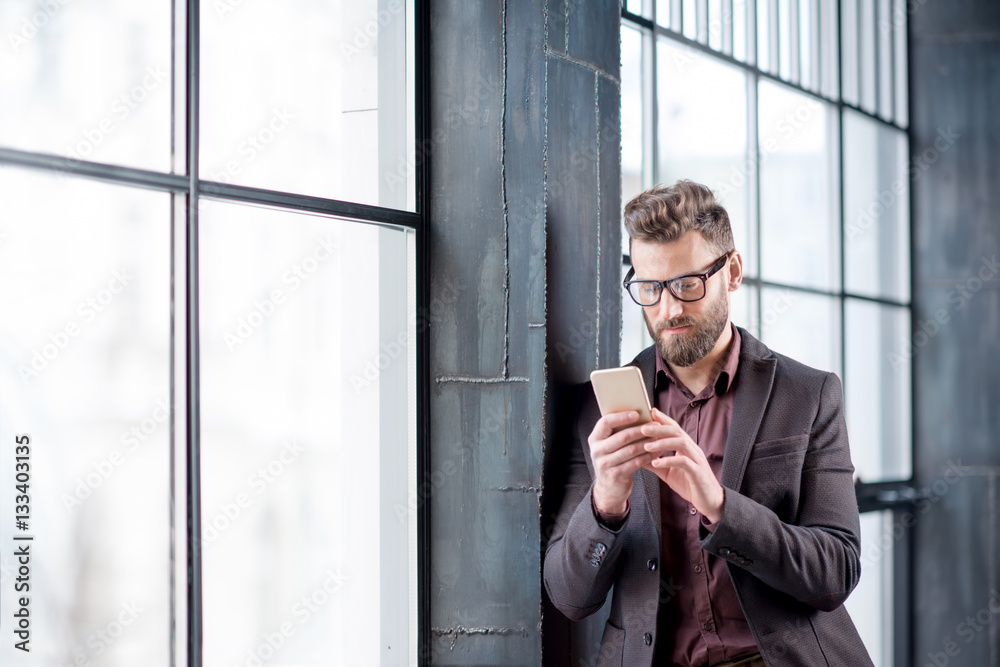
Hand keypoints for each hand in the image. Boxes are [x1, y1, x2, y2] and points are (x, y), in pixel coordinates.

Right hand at [588, 411, 655, 514]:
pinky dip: (648, 456)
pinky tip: (657, 452)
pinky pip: (636, 462)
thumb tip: (639, 414)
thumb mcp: (608, 446)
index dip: (621, 417)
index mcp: (594, 439)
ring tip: (660, 437)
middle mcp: (596, 451)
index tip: (637, 413)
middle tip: (656, 425)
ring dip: (647, 442)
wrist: (608, 489)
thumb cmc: (612, 460)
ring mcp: (605, 464)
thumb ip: (617, 432)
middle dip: (641, 430)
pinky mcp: (616, 475)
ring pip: (631, 450)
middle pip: (622, 436)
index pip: (606, 422)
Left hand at [641, 408, 724, 522]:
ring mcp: (696, 459)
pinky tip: (655, 463)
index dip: (662, 419)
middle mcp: (692, 449)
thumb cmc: (690, 484)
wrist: (709, 501)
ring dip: (662, 442)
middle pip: (676, 431)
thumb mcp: (668, 473)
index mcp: (686, 447)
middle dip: (659, 428)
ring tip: (646, 445)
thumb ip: (655, 463)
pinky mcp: (698, 472)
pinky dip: (668, 461)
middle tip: (642, 428)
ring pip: (681, 443)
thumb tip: (637, 456)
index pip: (674, 428)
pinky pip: (683, 462)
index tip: (649, 412)